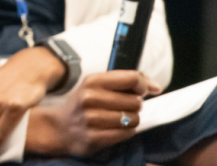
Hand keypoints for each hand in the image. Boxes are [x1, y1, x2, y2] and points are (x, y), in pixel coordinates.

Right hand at [25, 71, 161, 157]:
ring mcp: (91, 119)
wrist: (59, 128)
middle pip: (136, 101)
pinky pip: (126, 133)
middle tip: (122, 107)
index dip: (142, 85)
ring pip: (134, 119)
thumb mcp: (96, 85)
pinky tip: (114, 128)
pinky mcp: (94, 137)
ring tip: (118, 119)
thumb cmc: (83, 104)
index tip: (139, 91)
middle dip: (134, 105)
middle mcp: (90, 98)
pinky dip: (125, 131)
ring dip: (131, 120)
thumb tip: (156, 87)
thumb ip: (125, 81)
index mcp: (92, 81)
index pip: (132, 78)